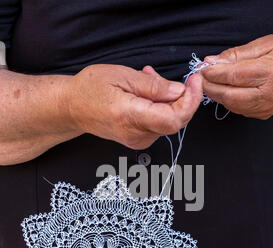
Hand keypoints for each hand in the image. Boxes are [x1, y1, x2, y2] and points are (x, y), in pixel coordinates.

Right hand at [66, 64, 202, 148]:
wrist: (73, 108)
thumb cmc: (90, 89)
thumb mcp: (122, 76)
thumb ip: (153, 86)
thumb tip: (179, 91)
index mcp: (131, 117)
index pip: (174, 119)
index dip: (191, 101)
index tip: (194, 82)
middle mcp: (136, 135)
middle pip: (176, 121)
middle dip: (182, 98)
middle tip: (170, 76)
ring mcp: (138, 141)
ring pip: (169, 122)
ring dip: (168, 100)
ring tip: (148, 79)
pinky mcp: (138, 141)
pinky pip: (159, 124)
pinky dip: (160, 107)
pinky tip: (146, 94)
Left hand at [201, 34, 272, 119]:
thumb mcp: (261, 45)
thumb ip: (234, 55)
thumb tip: (210, 62)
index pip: (235, 76)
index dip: (215, 74)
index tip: (203, 69)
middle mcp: (271, 93)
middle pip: (230, 95)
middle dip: (211, 87)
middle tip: (201, 78)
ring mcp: (267, 107)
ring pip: (231, 105)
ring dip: (216, 94)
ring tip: (211, 83)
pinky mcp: (262, 114)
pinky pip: (237, 109)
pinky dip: (226, 100)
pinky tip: (224, 90)